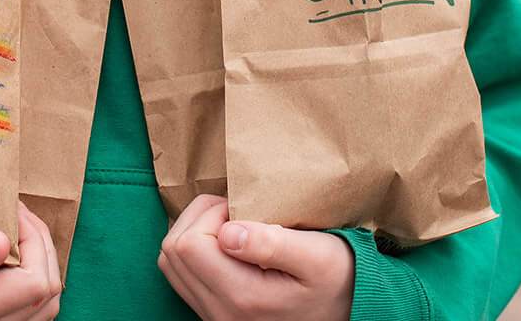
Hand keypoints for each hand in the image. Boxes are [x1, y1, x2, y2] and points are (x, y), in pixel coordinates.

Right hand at [0, 202, 60, 320]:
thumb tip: (4, 241)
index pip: (36, 281)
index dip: (35, 240)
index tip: (11, 209)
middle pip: (48, 294)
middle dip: (42, 246)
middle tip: (16, 213)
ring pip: (43, 305)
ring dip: (39, 262)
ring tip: (15, 230)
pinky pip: (26, 309)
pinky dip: (28, 278)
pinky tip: (6, 255)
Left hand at [157, 195, 353, 320]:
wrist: (350, 310)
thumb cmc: (338, 279)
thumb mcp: (319, 256)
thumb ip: (271, 243)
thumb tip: (226, 232)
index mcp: (242, 297)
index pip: (189, 245)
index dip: (210, 214)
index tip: (242, 209)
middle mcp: (220, 312)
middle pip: (173, 252)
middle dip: (197, 218)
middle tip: (234, 211)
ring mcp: (214, 316)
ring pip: (171, 264)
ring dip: (192, 232)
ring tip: (229, 224)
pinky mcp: (214, 313)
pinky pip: (182, 276)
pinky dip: (194, 252)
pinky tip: (224, 243)